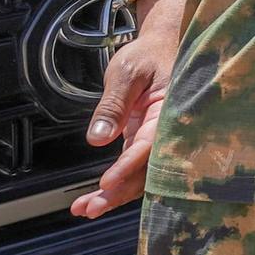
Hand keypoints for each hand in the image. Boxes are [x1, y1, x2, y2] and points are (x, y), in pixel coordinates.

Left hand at [72, 0, 183, 218]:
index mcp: (169, 112)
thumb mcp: (126, 72)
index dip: (128, 166)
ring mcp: (156, 138)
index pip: (149, 146)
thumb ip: (113, 104)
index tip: (107, 182)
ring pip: (140, 175)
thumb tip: (98, 138)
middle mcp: (167, 131)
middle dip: (118, 192)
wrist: (163, 46)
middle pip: (146, 170)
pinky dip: (116, 184)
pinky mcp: (145, 141)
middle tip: (90, 208)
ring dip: (115, 194)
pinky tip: (95, 197)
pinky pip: (134, 168)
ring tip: (85, 209)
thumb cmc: (149, 54)